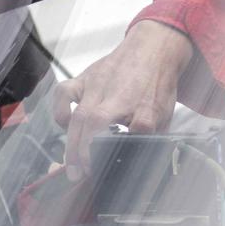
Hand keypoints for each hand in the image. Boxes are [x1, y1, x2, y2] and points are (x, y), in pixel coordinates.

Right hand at [53, 20, 194, 179]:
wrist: (153, 50)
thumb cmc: (156, 85)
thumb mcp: (165, 115)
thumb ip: (153, 135)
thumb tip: (142, 160)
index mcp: (144, 105)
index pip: (139, 127)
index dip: (130, 148)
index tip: (112, 167)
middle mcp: (119, 95)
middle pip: (97, 123)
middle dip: (86, 153)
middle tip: (81, 175)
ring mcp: (98, 85)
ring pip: (80, 115)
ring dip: (72, 143)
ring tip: (71, 166)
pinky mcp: (85, 78)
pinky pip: (64, 93)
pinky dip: (59, 110)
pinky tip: (64, 125)